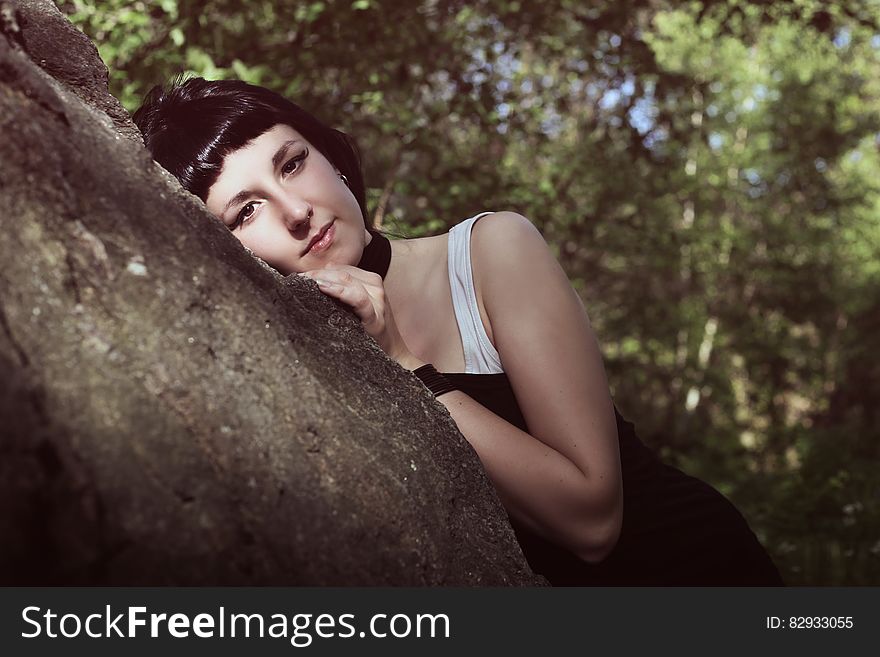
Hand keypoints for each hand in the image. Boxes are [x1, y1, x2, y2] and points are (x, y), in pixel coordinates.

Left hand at [299, 265, 423, 368]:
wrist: (394, 353)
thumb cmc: (370, 333)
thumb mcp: (356, 308)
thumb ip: (343, 293)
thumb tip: (318, 281)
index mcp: (370, 281)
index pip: (341, 269)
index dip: (319, 270)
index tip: (300, 276)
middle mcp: (375, 287)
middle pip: (341, 272)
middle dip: (317, 273)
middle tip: (297, 279)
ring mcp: (377, 300)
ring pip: (347, 279)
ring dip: (323, 278)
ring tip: (305, 281)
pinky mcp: (376, 316)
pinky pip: (357, 297)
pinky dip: (339, 291)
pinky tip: (322, 288)